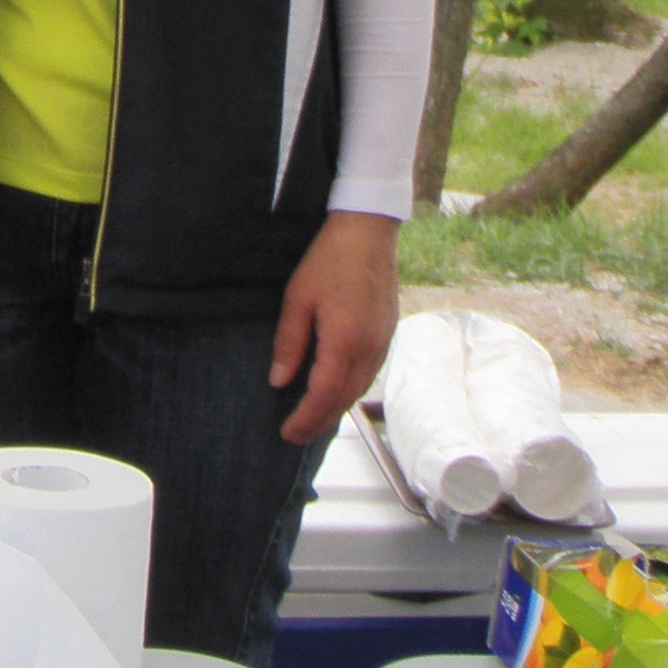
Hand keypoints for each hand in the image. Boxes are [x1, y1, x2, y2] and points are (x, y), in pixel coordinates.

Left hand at [272, 211, 400, 444]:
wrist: (368, 231)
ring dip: (336, 408)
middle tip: (296, 435)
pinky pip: (369, 373)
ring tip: (313, 420)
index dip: (305, 418)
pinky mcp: (388, 333)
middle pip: (344, 399)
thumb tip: (278, 381)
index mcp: (344, 342)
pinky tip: (336, 391)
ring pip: (359, 389)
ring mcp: (383, 342)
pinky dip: (350, 390)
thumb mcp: (297, 299)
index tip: (287, 433)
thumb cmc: (328, 260)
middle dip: (319, 421)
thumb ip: (289, 343)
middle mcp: (369, 349)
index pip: (323, 395)